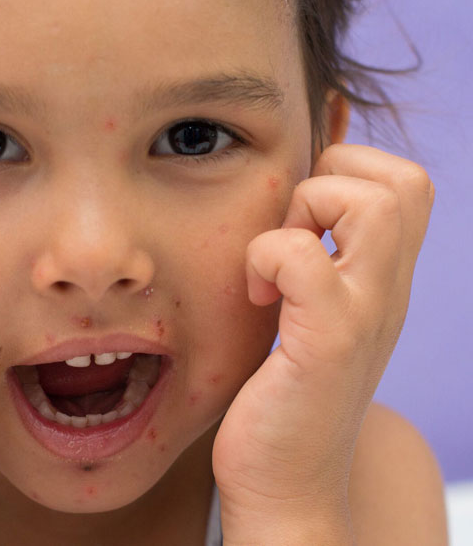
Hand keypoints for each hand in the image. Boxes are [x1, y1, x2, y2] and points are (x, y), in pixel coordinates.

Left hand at [212, 144, 433, 542]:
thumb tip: (283, 208)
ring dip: (304, 212)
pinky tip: (256, 298)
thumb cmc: (280, 400)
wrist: (284, 489)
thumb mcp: (307, 317)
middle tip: (289, 232)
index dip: (346, 175)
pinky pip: (305, 258)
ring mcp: (365, 316)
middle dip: (332, 179)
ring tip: (273, 266)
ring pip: (375, 204)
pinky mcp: (328, 344)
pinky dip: (266, 258)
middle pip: (405, 180)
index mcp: (382, 282)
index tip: (297, 224)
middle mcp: (387, 294)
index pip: (406, 183)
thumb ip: (311, 264)